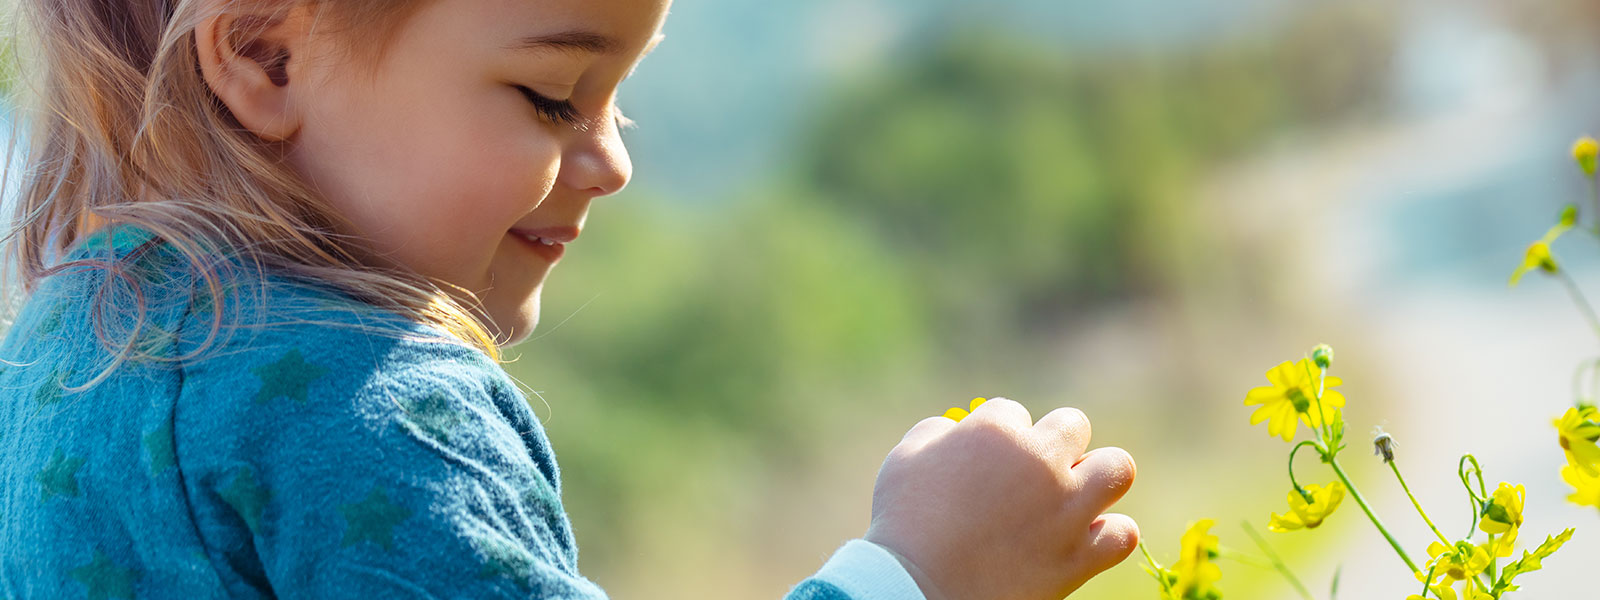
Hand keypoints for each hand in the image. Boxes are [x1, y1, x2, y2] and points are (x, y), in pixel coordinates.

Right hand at [864, 398, 1137, 599]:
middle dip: (1055, 443)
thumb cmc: (903, 523)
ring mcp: (1067, 509)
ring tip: (1075, 495)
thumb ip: (938, 431)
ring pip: (1117, 469)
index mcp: (997, 430)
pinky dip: (1108, 535)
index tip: (981, 463)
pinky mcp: (1079, 556)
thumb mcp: (905, 458)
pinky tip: (1082, 539)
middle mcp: (1041, 462)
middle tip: (1033, 474)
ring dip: (1098, 477)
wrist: (917, 590)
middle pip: (1073, 425)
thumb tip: (958, 430)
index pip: (1012, 411)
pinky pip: (1124, 534)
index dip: (996, 435)